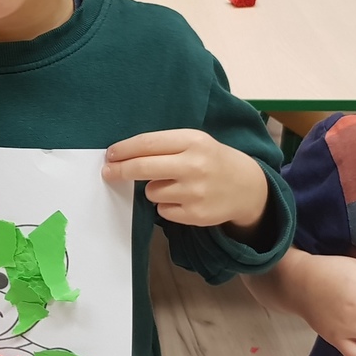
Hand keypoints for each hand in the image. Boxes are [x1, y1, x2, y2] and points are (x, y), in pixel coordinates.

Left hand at [102, 129, 269, 230]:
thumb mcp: (195, 142)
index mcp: (192, 141)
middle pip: (142, 168)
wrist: (247, 186)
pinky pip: (162, 210)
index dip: (123, 150)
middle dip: (119, 170)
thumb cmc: (212, 160)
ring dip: (153, 189)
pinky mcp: (195, 214)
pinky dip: (166, 205)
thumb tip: (123, 155)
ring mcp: (195, 191)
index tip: (110, 155)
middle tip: (108, 172)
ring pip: (151, 192)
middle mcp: (194, 165)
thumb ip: (164, 146)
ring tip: (173, 184)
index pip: (147, 144)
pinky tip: (183, 199)